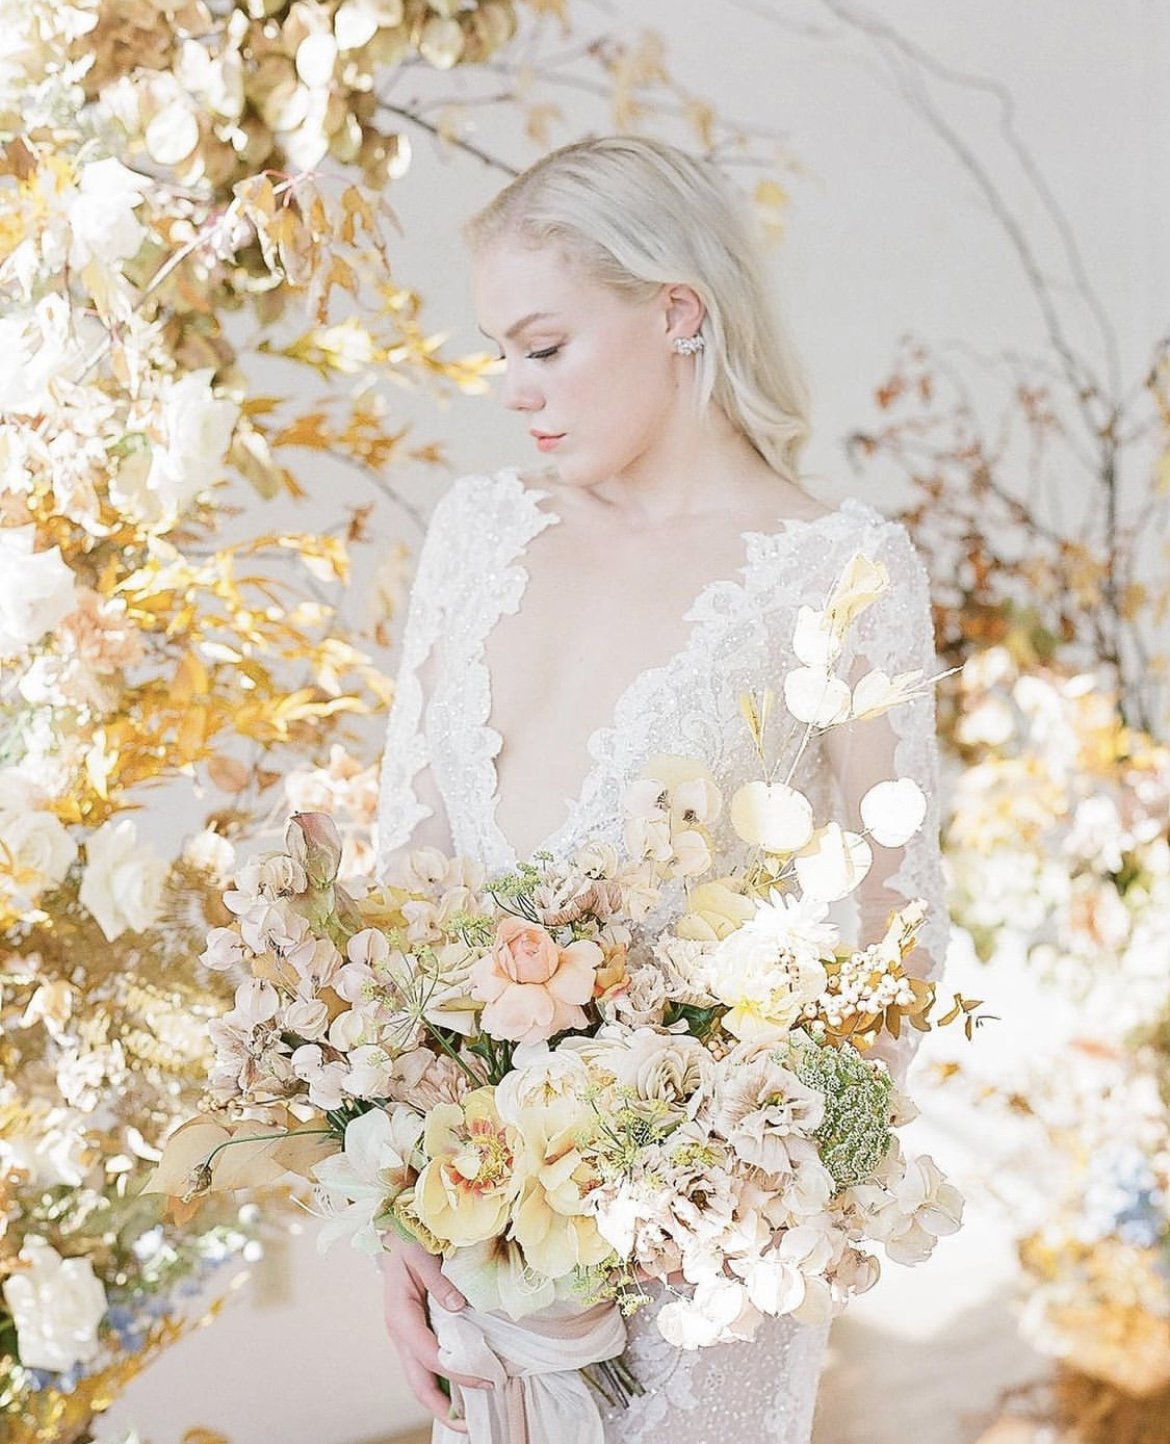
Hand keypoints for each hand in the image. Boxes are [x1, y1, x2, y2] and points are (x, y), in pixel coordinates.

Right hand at [380, 1238, 491, 1432]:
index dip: (458, 1373)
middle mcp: (400, 1334)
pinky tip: (460, 1384)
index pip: (431, 1357)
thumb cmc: (408, 1242)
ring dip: (442, 1399)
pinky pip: (425, 1364)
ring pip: (419, 1378)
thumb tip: (458, 1305)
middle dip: (442, 1408)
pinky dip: (441, 1380)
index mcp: (401, 1318)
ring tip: (469, 1414)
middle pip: (417, 1383)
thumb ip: (438, 1280)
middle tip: (471, 1425)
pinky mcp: (412, 1333)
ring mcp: (404, 1336)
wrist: (394, 1235)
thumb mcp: (422, 1255)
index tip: (487, 1379)